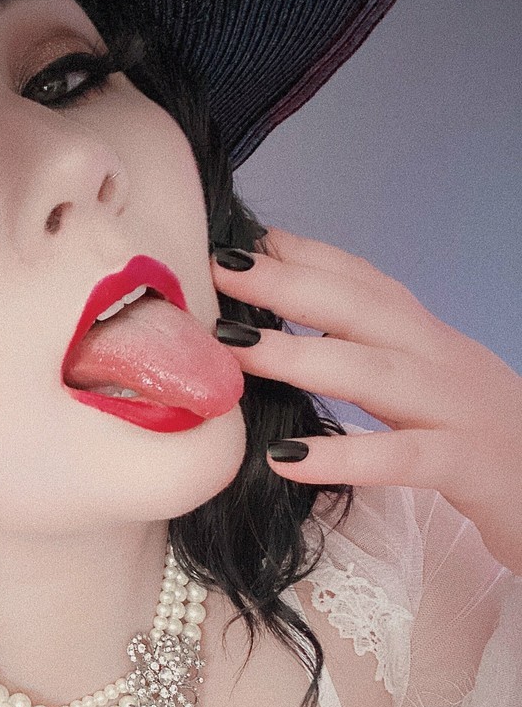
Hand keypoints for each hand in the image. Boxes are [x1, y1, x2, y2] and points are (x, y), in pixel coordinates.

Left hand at [211, 227, 521, 575]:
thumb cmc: (486, 454)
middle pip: (364, 310)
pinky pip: (400, 457)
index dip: (309, 258)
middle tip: (221, 269)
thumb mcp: (430, 399)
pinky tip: (285, 457)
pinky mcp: (469, 466)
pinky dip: (343, 455)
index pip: (368, 287)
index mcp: (434, 346)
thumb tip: (304, 351)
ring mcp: (460, 411)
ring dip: (301, 354)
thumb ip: (378, 372)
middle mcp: (447, 365)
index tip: (247, 239)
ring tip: (234, 349)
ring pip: (375, 372)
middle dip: (290, 285)